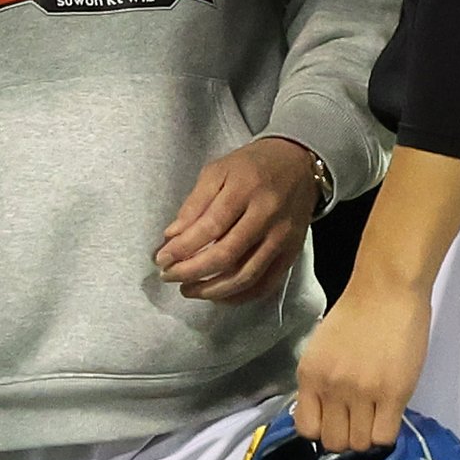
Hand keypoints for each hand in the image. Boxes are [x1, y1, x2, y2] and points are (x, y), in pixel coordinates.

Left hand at [156, 136, 318, 303]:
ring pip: (246, 276)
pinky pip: (265, 284)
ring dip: (212, 290)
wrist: (299, 163)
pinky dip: (240, 296)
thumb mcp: (218, 171)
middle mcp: (267, 215)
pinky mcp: (292, 253)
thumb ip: (195, 203)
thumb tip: (172, 237)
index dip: (183, 248)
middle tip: (169, 276)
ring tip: (188, 289)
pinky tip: (218, 295)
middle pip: (227, 255)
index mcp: (246, 189)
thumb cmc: (251, 166)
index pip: (210, 226)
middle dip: (192, 271)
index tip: (161, 259)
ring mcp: (283, 237)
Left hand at [294, 278, 430, 452]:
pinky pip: (385, 436)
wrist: (386, 289)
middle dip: (347, 436)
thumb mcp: (321, 349)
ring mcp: (362, 392)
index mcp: (309, 375)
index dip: (323, 430)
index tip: (335, 421)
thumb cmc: (356, 314)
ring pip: (360, 444)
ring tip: (377, 415)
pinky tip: (389, 414)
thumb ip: (320, 383)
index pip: (306, 429)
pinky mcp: (392, 394)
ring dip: (369, 435)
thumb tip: (326, 416)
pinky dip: (387, 433)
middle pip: (334, 442)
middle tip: (360, 419)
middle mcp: (331, 387)